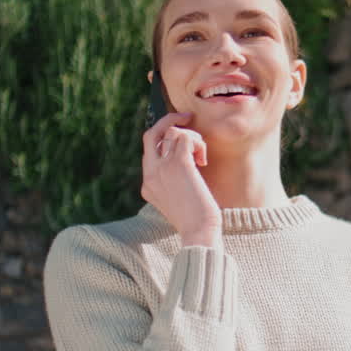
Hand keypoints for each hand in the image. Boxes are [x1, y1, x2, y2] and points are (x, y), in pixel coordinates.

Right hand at [141, 112, 221, 245]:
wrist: (199, 232)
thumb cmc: (196, 220)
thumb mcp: (178, 201)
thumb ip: (175, 182)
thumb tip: (190, 161)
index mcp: (147, 185)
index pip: (150, 151)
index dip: (167, 141)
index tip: (184, 140)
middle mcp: (150, 174)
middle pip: (151, 134)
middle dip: (168, 121)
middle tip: (187, 118)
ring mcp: (161, 168)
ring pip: (172, 132)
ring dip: (192, 138)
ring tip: (201, 157)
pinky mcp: (178, 164)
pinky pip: (185, 136)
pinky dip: (197, 142)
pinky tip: (203, 159)